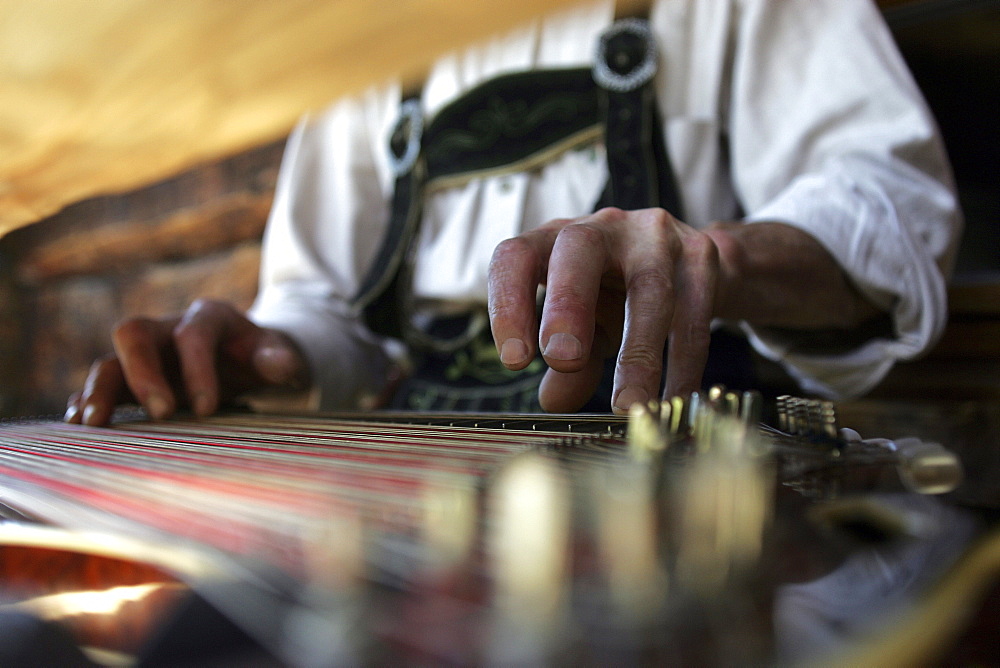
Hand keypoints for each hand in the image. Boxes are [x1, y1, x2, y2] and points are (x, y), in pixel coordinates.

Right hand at [65, 299, 309, 425]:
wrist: (247, 357)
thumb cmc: (262, 356)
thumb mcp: (279, 355)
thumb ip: (280, 359)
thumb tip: (279, 366)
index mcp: (208, 318)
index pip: (193, 335)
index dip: (197, 369)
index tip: (206, 409)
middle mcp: (168, 329)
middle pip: (135, 334)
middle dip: (140, 373)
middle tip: (158, 413)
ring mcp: (146, 354)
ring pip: (110, 361)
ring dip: (98, 391)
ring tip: (93, 425)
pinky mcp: (131, 379)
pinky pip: (103, 386)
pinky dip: (88, 403)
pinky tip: (80, 427)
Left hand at [488, 207, 718, 413]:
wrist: (689, 264)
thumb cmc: (617, 293)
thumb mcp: (585, 326)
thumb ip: (570, 363)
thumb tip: (554, 402)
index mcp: (554, 239)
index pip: (516, 256)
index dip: (508, 303)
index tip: (515, 360)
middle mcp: (602, 227)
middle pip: (579, 249)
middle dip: (568, 303)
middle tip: (563, 361)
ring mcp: (656, 236)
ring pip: (649, 289)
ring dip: (638, 353)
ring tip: (629, 405)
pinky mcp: (701, 257)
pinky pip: (693, 317)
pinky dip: (683, 365)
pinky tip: (673, 401)